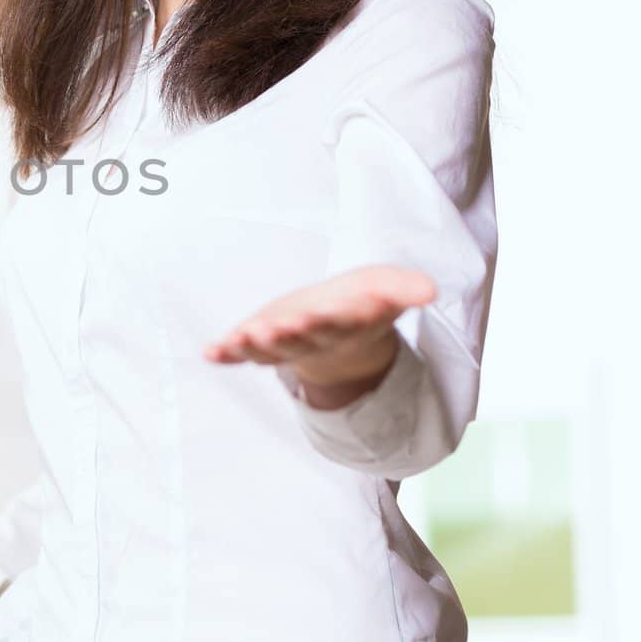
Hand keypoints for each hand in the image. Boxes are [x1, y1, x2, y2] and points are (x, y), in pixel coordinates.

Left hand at [203, 265, 434, 408]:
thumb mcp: (387, 288)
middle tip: (274, 328)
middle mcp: (313, 340)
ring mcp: (284, 344)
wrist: (337, 325)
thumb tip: (431, 290)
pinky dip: (226, 354)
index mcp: (344, 326)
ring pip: (268, 351)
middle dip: (287, 335)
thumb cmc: (361, 302)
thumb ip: (406, 289)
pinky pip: (241, 353)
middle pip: (300, 341)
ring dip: (253, 346)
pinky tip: (210, 352)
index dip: (327, 321)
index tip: (319, 313)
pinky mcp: (260, 343)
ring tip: (241, 338)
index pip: (338, 325)